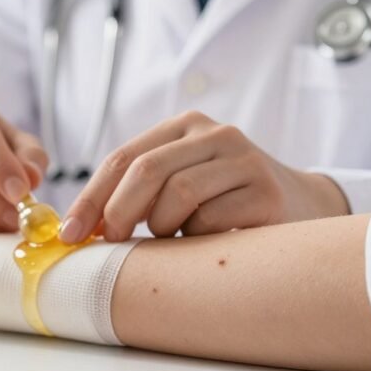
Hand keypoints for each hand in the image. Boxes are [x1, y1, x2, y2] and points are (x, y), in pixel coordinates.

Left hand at [59, 111, 349, 242]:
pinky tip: (205, 242)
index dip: (90, 198)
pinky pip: (210, 219)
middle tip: (111, 242)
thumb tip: (78, 228)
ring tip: (172, 237)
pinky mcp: (266, 192)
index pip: (122, 158)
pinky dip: (196, 238)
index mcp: (183, 127)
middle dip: (118, 212)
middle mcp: (214, 135)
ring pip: (177, 194)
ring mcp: (244, 160)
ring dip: (163, 227)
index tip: (69, 234)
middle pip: (146, 171)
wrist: (301, 206)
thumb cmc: (222, 201)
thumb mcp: (179, 183)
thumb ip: (136, 193)